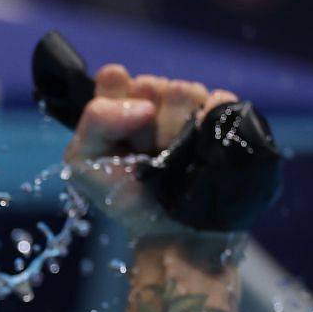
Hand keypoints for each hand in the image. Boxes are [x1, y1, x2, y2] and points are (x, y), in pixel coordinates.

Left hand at [63, 64, 240, 242]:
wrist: (171, 232)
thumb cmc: (126, 197)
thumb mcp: (86, 164)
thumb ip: (96, 123)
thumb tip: (144, 106)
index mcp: (123, 102)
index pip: (114, 78)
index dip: (116, 106)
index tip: (120, 135)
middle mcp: (158, 97)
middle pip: (151, 85)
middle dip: (143, 128)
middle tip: (145, 158)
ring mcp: (193, 104)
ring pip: (185, 92)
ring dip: (174, 131)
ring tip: (172, 162)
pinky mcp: (225, 115)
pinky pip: (220, 101)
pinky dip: (208, 123)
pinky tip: (200, 148)